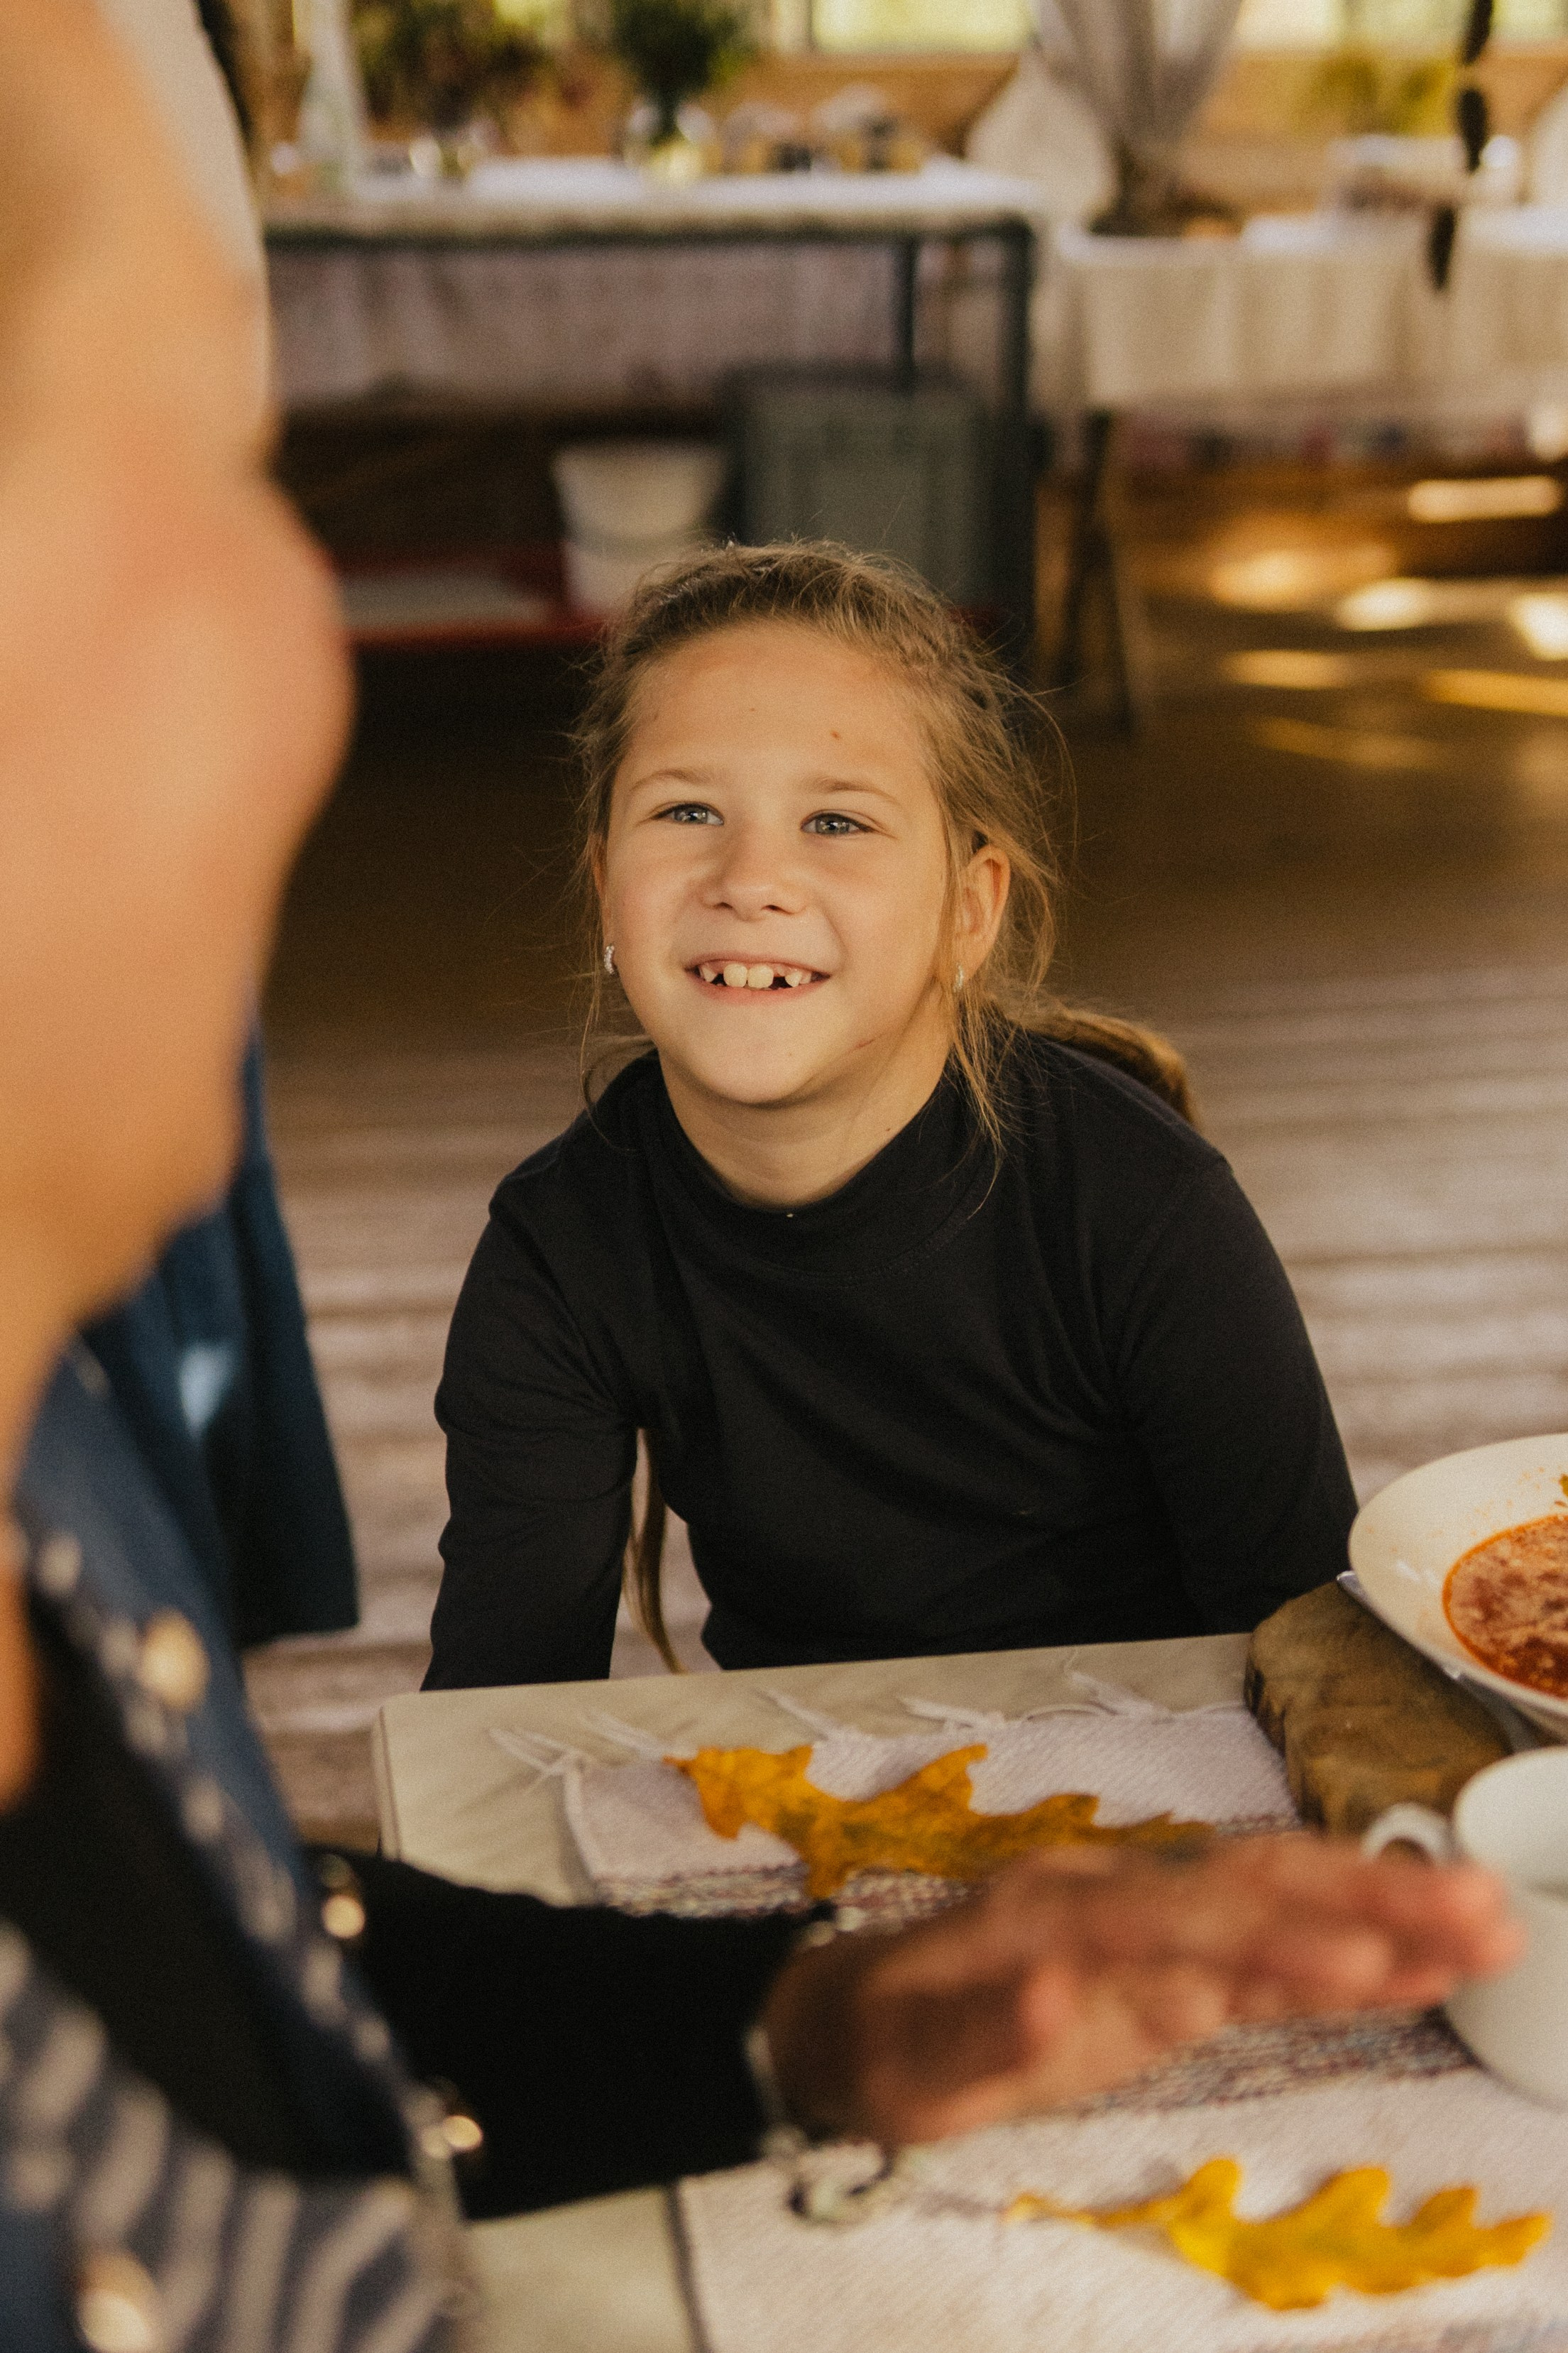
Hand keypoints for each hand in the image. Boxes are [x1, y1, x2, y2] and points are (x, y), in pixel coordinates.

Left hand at [760, 1832, 1521, 2147]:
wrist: (850, 2013)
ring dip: (1378, 1910)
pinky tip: (1419, 1962)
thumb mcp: (912, 2064)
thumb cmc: (885, 2046)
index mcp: (1057, 1918)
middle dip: (1369, 1897)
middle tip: (1486, 1908)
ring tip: (1489, 1922)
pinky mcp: (1165, 1965)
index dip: (1272, 1941)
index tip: (1366, 1959)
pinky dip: (1342, 1954)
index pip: (1182, 1922)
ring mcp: (1145, 1926)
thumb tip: (1052, 1996)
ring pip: (1274, 1901)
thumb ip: (981, 2034)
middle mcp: (1115, 1901)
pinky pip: (1262, 1950)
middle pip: (1253, 1886)